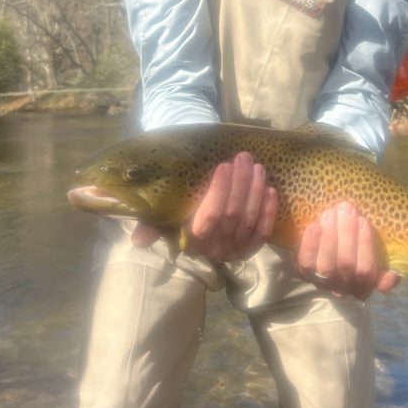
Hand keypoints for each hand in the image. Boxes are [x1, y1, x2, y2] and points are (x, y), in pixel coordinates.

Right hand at [131, 151, 276, 260]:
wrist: (197, 219)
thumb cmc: (179, 210)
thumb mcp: (163, 218)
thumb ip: (151, 225)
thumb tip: (137, 239)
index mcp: (193, 241)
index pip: (209, 218)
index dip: (219, 192)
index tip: (224, 165)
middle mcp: (215, 250)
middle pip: (232, 215)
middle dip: (241, 183)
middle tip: (244, 157)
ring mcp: (235, 250)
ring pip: (249, 220)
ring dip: (255, 191)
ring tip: (257, 166)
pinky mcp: (251, 248)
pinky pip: (263, 231)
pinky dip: (268, 211)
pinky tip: (270, 189)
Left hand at [296, 200, 400, 299]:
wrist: (332, 244)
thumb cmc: (359, 248)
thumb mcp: (377, 257)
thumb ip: (385, 268)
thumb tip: (388, 281)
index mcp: (363, 287)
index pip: (367, 271)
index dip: (365, 246)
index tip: (363, 221)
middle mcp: (342, 288)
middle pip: (346, 265)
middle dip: (347, 234)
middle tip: (347, 209)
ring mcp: (322, 282)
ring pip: (326, 265)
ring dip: (330, 237)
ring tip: (331, 213)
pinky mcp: (305, 272)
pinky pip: (306, 262)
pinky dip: (311, 244)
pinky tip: (315, 226)